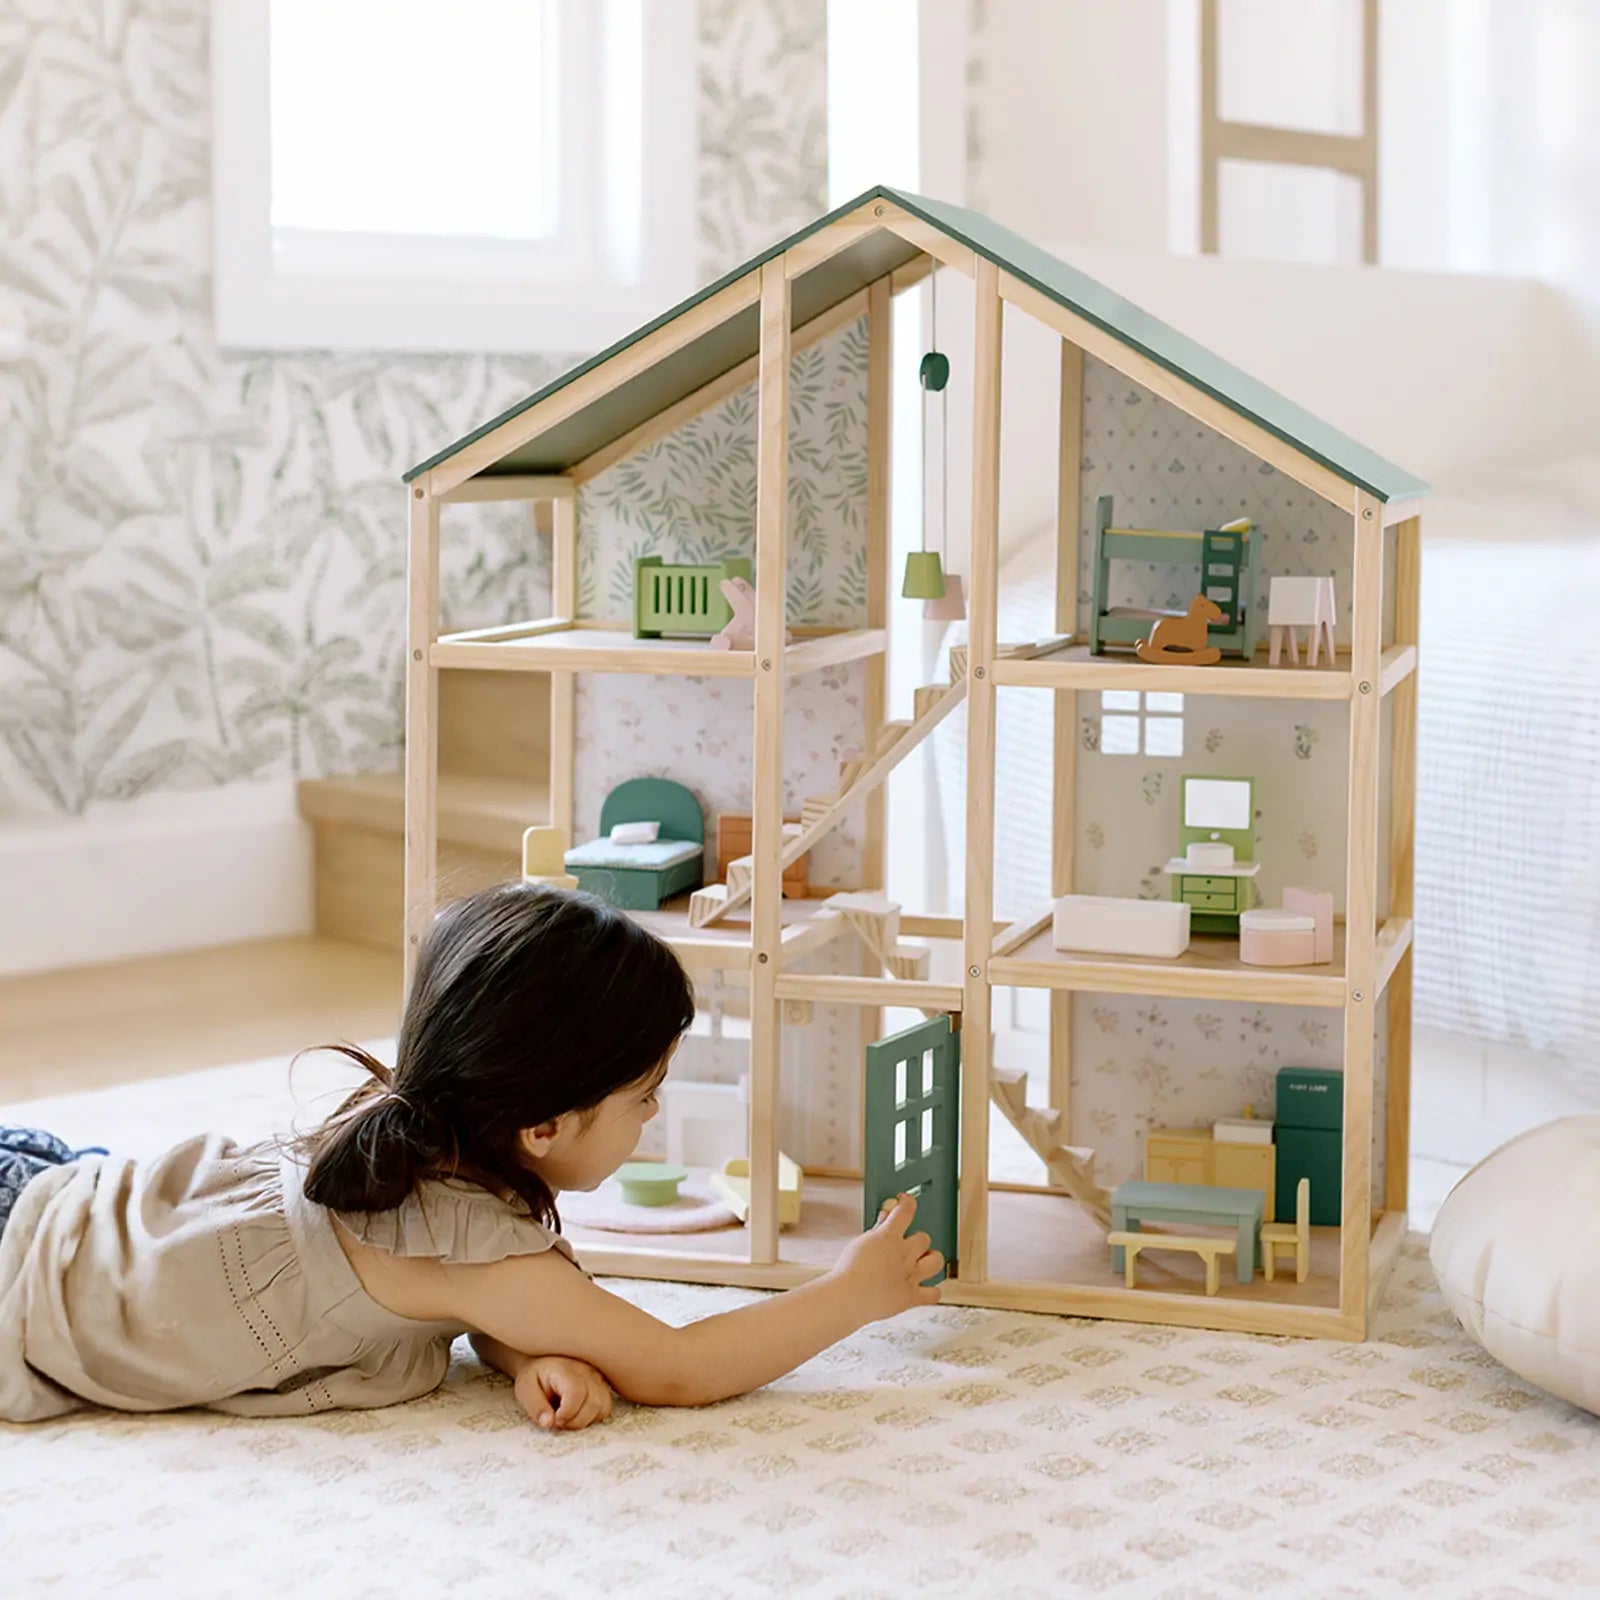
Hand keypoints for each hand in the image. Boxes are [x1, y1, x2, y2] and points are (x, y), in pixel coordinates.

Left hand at [513, 1355, 614, 1431]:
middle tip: (559, 1421)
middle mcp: (586, 1370)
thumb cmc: (535, 1376)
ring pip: (603, 1405)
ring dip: (586, 1419)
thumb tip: (549, 1423)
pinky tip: (580, 1413)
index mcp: (564, 1369)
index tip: (555, 1420)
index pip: (576, 1393)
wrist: (543, 1361)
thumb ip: (535, 1407)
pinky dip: (595, 1415)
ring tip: (569, 1417)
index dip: (567, 1414)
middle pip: (593, 1403)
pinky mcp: (603, 1383)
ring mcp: (597, 1376)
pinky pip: (607, 1405)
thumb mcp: (525, 1390)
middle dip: (575, 1421)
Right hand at [829, 1193, 942, 1322]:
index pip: (906, 1210)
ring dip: (931, 1259)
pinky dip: (931, 1291)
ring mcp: (910, 1276)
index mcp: (888, 1237)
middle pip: (924, 1238)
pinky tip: (923, 1288)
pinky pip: (933, 1293)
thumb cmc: (848, 1272)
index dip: (908, 1202)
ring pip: (936, 1261)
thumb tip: (885, 1219)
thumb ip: (876, 1230)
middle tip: (908, 1244)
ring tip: (921, 1262)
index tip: (906, 1202)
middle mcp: (903, 1254)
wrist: (846, 1298)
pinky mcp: (911, 1297)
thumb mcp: (860, 1243)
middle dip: (917, 1240)